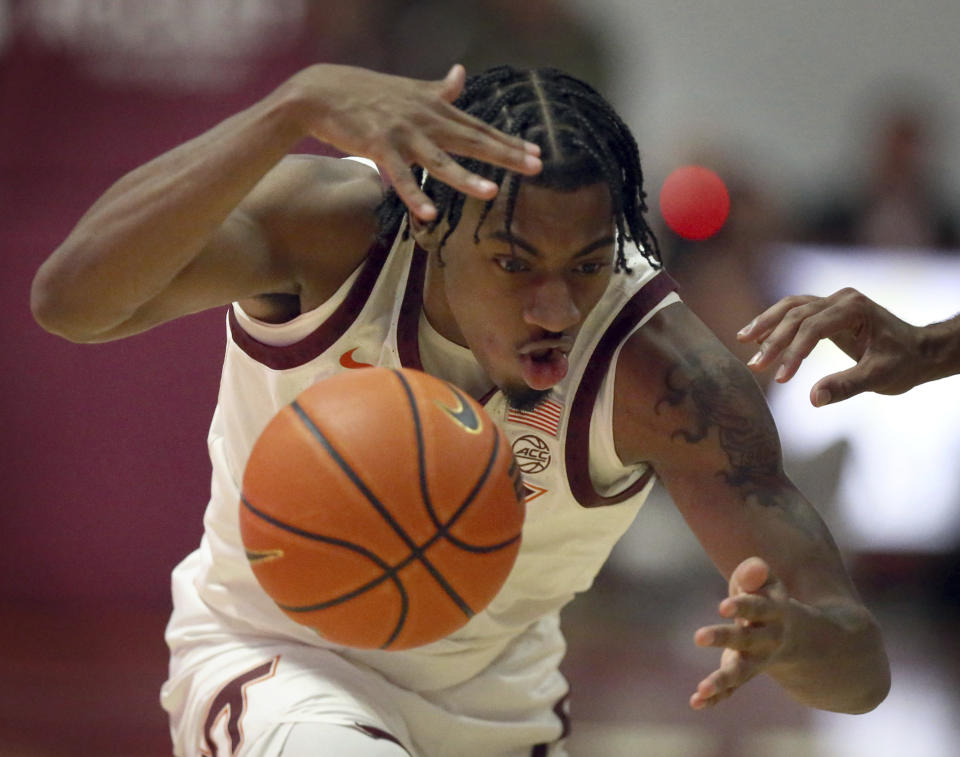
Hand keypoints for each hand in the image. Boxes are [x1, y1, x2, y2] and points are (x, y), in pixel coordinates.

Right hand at [286, 63, 541, 221]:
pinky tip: (430, 214)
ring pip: (440, 160)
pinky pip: (400, 177)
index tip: (536, 153)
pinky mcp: (378, 146)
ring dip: (466, 177)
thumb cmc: (365, 92)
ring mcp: (402, 134)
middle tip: (535, 167)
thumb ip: (439, 89)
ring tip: (492, 191)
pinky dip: (414, 195)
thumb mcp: (409, 89)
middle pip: (471, 140)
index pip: (479, 127)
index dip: (508, 141)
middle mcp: (424, 119)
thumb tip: (461, 73)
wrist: (320, 92)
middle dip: (505, 154)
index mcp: (434, 108)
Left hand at [690, 557, 793, 709]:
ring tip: (702, 688)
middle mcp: (768, 640)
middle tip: (698, 636)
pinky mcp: (744, 673)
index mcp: (775, 613)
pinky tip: (696, 702)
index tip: (722, 606)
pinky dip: (716, 697)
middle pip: (746, 640)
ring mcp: (757, 660)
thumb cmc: (769, 599)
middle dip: (724, 638)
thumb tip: (753, 569)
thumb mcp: (767, 582)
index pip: (757, 608)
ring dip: (722, 680)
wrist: (798, 638)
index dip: (742, 606)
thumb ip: (755, 573)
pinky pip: (732, 689)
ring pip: (741, 672)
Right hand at [736, 288, 921, 405]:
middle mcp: (841, 298)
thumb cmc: (903, 364)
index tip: (780, 379)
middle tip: (754, 366)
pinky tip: (757, 337)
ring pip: (790, 307)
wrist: (919, 351)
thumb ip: (846, 386)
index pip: (813, 327)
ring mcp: (833, 301)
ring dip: (766, 324)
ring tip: (742, 340)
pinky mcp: (826, 309)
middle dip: (773, 341)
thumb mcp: (879, 378)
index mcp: (855, 309)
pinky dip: (774, 322)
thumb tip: (813, 399)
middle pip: (796, 315)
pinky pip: (794, 311)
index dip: (793, 352)